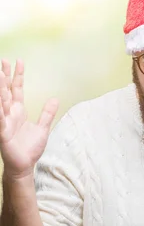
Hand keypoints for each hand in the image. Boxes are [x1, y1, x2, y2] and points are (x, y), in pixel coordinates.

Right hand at [0, 59, 58, 178]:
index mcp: (18, 111)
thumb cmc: (30, 148)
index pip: (17, 89)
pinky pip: (0, 120)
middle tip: (2, 60)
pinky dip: (0, 112)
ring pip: (1, 102)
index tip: (19, 61)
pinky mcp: (3, 133)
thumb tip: (55, 99)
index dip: (18, 75)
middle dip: (4, 76)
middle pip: (6, 91)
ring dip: (0, 89)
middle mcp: (9, 114)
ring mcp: (4, 122)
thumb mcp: (43, 128)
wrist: (24, 165)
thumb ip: (47, 113)